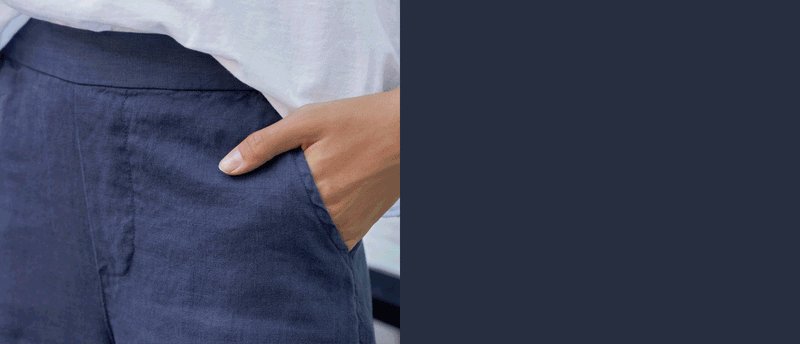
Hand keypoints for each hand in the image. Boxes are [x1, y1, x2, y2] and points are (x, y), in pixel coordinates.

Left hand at [218, 88, 399, 250]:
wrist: (407, 130)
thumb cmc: (358, 119)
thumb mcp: (308, 120)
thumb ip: (265, 144)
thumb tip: (226, 168)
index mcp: (312, 187)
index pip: (267, 213)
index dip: (250, 211)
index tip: (237, 207)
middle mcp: (331, 212)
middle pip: (286, 229)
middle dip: (269, 224)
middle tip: (253, 214)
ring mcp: (349, 223)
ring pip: (308, 239)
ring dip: (292, 232)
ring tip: (279, 216)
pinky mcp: (362, 225)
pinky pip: (332, 240)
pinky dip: (317, 235)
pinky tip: (308, 219)